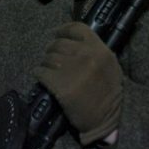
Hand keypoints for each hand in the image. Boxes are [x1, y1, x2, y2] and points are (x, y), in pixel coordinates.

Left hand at [32, 22, 121, 145]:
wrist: (105, 120)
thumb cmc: (108, 94)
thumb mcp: (109, 67)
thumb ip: (94, 51)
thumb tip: (73, 42)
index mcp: (100, 50)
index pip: (77, 28)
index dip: (63, 30)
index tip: (57, 34)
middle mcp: (86, 56)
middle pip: (59, 43)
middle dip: (52, 50)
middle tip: (52, 58)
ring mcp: (72, 70)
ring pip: (49, 57)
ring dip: (46, 63)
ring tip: (49, 69)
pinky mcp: (59, 85)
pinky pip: (41, 71)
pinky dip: (39, 73)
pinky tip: (42, 77)